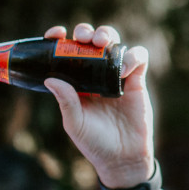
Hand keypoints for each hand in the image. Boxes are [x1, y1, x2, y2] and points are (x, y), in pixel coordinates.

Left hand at [42, 23, 154, 188]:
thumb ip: (65, 101)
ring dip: (108, 34)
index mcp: (76, 80)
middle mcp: (96, 73)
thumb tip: (50, 78)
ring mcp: (117, 75)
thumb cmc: (95, 142)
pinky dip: (132, 56)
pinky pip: (138, 57)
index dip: (61, 38)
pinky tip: (124, 69)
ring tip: (102, 44)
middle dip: (86, 32)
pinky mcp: (137, 80)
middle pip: (91, 41)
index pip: (67, 52)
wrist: (122, 157)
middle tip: (83, 38)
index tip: (56, 34)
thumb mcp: (75, 123)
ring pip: (114, 42)